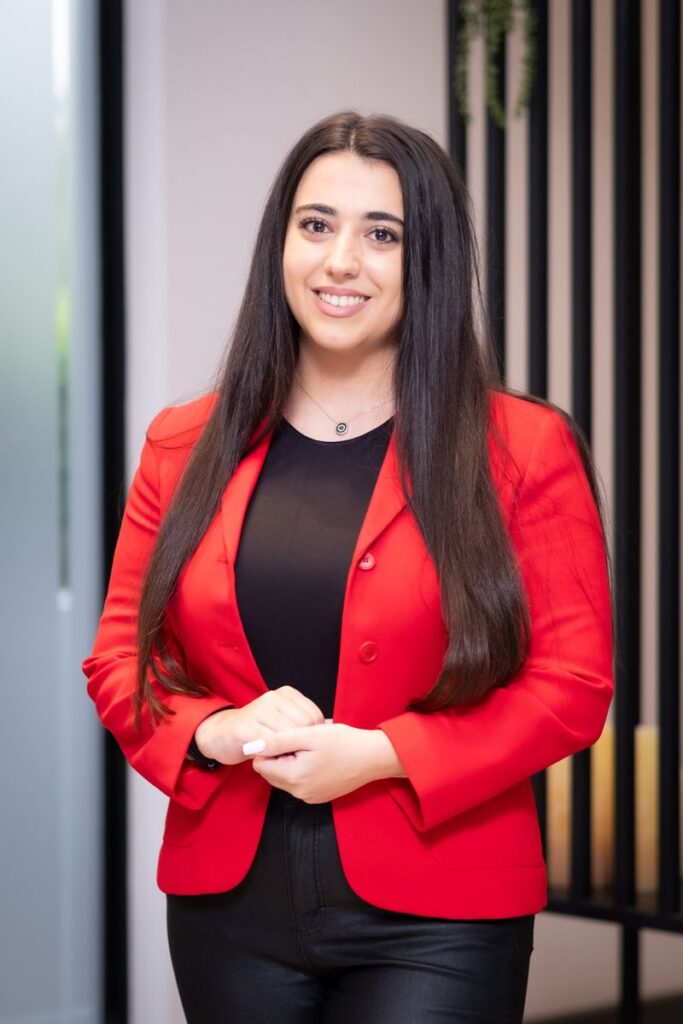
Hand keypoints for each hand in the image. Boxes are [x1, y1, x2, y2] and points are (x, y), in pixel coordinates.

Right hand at [193, 686, 323, 765]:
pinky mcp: (246, 726)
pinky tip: (272, 759)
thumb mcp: (282, 721)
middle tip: (296, 757)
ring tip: (284, 759)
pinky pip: (269, 744)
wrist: (222, 735)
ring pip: (288, 735)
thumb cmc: (258, 731)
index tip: (308, 748)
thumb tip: (332, 728)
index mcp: (286, 693)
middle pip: (304, 725)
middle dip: (303, 745)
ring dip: (289, 752)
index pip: (314, 715)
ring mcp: (259, 709)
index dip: (315, 736)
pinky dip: (274, 756)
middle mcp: (273, 697)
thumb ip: (303, 723)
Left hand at [247, 722, 382, 802]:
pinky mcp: (318, 796)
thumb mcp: (309, 734)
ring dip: (289, 761)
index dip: (268, 746)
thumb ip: (277, 740)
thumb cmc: (344, 742)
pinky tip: (316, 756)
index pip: (260, 764)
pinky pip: (298, 783)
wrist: (373, 758)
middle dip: (277, 755)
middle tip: (298, 739)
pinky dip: (300, 769)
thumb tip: (251, 745)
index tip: (285, 735)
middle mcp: (299, 793)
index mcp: (294, 777)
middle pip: (270, 773)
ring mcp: (309, 797)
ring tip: (309, 746)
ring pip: (284, 777)